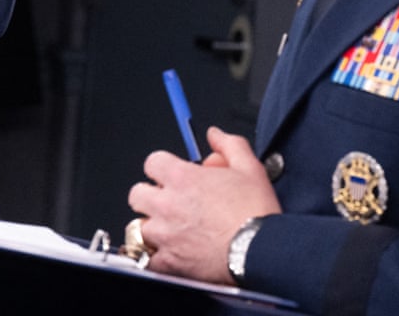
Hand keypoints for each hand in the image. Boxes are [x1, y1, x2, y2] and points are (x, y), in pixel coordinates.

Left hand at [127, 126, 280, 283]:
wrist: (261, 251)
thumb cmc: (255, 213)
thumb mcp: (249, 167)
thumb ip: (229, 145)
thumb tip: (215, 135)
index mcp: (182, 178)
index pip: (152, 162)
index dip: (162, 167)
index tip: (171, 174)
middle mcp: (167, 204)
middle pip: (137, 194)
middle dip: (149, 196)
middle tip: (167, 202)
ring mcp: (165, 234)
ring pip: (139, 228)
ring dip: (152, 227)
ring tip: (172, 230)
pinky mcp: (170, 262)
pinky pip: (148, 259)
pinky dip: (156, 257)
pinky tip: (173, 253)